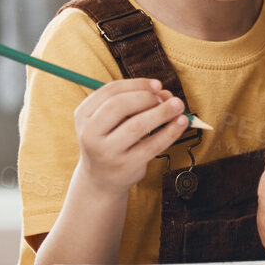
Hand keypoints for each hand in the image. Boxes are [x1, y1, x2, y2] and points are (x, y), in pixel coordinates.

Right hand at [73, 78, 187, 194]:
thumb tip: (164, 93)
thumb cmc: (111, 140)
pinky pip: (152, 145)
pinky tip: (181, 123)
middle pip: (119, 106)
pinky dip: (170, 131)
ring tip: (178, 106)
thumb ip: (134, 102)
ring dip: (162, 112)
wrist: (101, 180)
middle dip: (146, 97)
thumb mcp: (112, 120)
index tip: (157, 85)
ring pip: (137, 125)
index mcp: (83, 115)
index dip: (136, 84)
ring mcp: (107, 152)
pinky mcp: (126, 166)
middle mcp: (90, 134)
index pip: (109, 91)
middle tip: (166, 98)